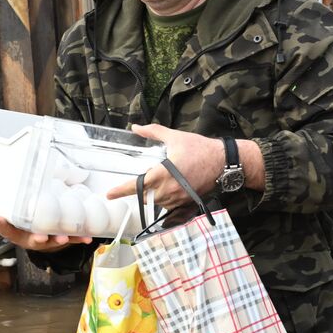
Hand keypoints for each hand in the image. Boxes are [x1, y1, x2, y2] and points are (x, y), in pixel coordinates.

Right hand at [0, 208, 91, 251]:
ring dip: (59, 240)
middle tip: (39, 237)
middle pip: (31, 240)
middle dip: (36, 239)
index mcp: (16, 232)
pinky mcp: (63, 237)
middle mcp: (31, 238)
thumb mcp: (3, 219)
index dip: (1, 225)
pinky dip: (79, 238)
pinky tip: (87, 238)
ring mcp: (48, 239)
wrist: (44, 235)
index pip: (6, 230)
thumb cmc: (20, 224)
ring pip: (53, 242)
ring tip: (64, 238)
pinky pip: (72, 239)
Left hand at [104, 124, 264, 208]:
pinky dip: (168, 198)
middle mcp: (168, 189)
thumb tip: (136, 127)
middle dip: (145, 188)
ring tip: (166, 180)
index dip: (121, 191)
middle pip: (147, 195)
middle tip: (152, 177)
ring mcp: (178, 198)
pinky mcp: (187, 202)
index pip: (136, 185)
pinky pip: (171, 205)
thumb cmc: (200, 149)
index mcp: (162, 173)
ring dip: (157, 194)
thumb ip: (153, 132)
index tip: (109, 195)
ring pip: (158, 201)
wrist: (223, 162)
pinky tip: (174, 188)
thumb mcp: (175, 137)